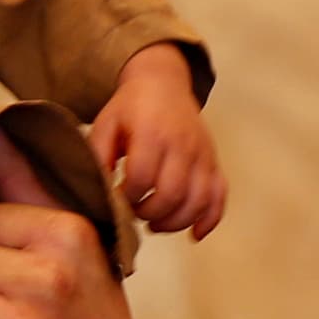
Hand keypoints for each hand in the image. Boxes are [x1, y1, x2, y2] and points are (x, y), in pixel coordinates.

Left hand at [90, 45, 223, 237]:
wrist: (163, 84)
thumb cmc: (130, 108)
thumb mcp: (105, 125)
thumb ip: (98, 157)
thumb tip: (98, 192)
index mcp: (152, 133)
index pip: (142, 178)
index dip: (127, 197)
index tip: (118, 198)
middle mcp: (182, 145)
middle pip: (172, 194)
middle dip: (150, 214)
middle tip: (135, 214)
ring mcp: (202, 154)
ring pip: (198, 200)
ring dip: (175, 222)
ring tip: (155, 225)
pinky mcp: (213, 161)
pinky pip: (220, 194)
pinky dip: (210, 219)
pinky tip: (194, 235)